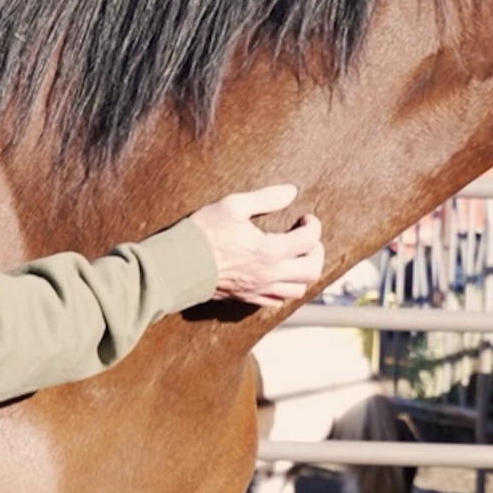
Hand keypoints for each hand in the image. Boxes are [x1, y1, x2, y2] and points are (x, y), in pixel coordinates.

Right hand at [188, 185, 324, 306]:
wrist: (175, 266)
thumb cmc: (202, 233)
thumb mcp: (232, 206)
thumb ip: (265, 198)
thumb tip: (291, 191)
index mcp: (269, 251)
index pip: (309, 241)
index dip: (313, 225)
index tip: (305, 217)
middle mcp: (269, 275)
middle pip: (312, 270)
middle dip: (316, 252)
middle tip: (306, 238)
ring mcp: (259, 290)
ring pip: (298, 289)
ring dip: (303, 271)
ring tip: (294, 255)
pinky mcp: (248, 298)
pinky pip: (279, 300)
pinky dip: (286, 286)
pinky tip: (277, 272)